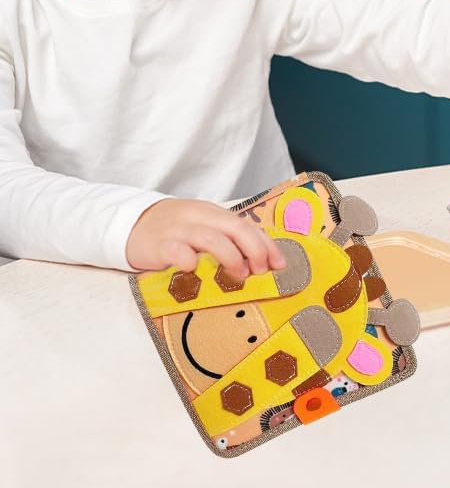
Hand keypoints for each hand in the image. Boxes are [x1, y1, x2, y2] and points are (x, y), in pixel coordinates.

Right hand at [126, 198, 287, 275]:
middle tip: (261, 270)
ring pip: (211, 237)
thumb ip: (227, 240)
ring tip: (239, 274)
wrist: (132, 224)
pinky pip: (176, 249)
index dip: (266, 244)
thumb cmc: (176, 232)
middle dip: (254, 249)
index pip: (246, 224)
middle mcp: (199, 217)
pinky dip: (189, 258)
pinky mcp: (159, 244)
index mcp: (214, 213)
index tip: (280, 264)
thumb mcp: (204, 229)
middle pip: (234, 227)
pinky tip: (194, 268)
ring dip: (230, 256)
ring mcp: (178, 229)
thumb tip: (259, 262)